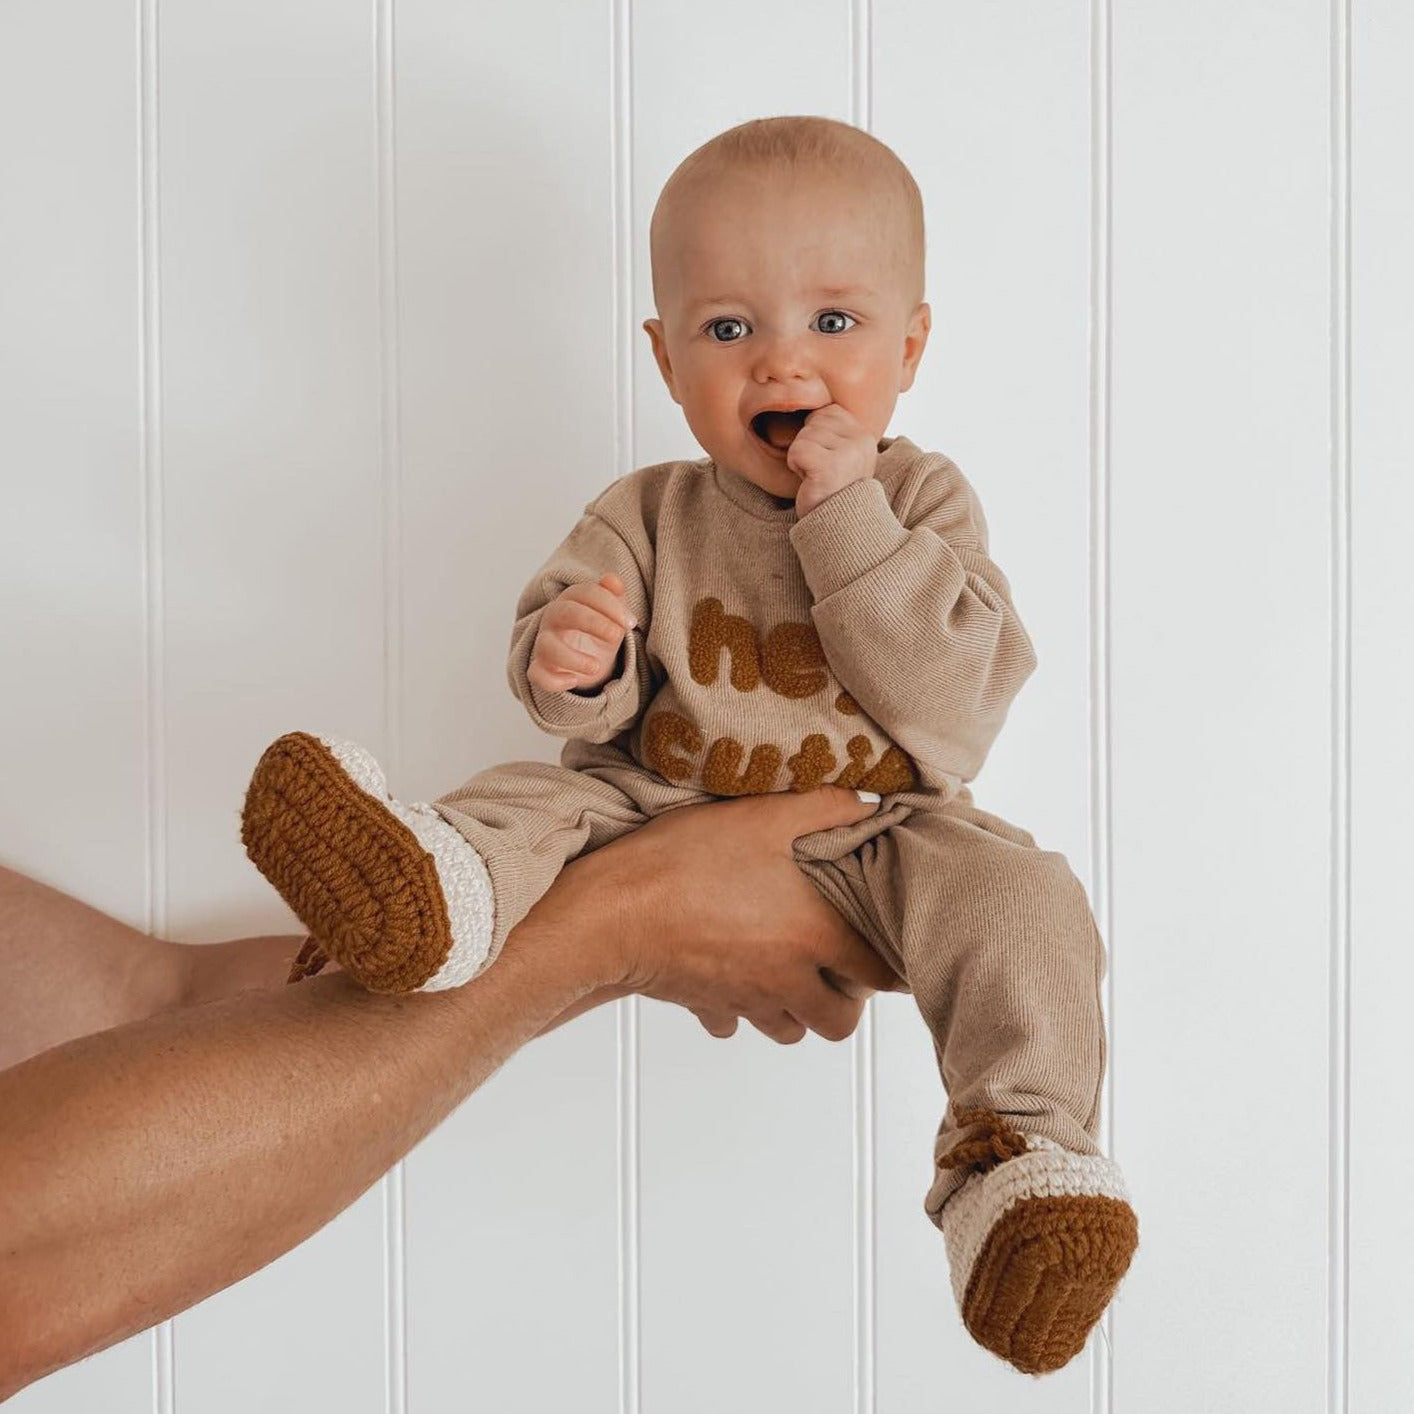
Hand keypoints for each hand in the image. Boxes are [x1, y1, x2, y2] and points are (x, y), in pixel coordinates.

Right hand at [527, 572, 636, 693]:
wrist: (590, 661)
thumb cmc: (599, 631)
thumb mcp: (611, 615)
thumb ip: (613, 596)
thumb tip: (613, 580)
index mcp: (571, 600)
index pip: (586, 593)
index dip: (609, 605)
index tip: (631, 623)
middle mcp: (553, 619)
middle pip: (566, 612)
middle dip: (594, 622)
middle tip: (616, 636)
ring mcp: (544, 644)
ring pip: (547, 646)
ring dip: (573, 657)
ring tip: (597, 667)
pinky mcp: (540, 668)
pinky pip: (537, 674)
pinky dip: (554, 680)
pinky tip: (573, 681)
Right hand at [529, 785, 903, 1044]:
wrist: (611, 911)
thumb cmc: (684, 864)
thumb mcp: (761, 817)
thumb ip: (824, 807)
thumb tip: (869, 802)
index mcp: (813, 937)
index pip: (879, 977)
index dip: (888, 965)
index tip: (883, 949)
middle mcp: (786, 979)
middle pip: (838, 1022)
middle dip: (844, 999)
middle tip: (836, 964)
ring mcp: (745, 999)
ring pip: (789, 1030)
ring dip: (796, 1008)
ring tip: (789, 970)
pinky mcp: (706, 1005)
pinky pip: (730, 1023)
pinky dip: (737, 1009)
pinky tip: (730, 975)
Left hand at [786, 403, 878, 517]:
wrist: (836, 526)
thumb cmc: (831, 490)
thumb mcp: (841, 454)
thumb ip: (835, 429)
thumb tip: (813, 402)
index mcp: (865, 435)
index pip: (827, 411)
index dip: (817, 435)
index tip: (827, 461)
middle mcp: (861, 441)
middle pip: (813, 422)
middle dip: (807, 446)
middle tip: (819, 471)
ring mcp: (847, 454)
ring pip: (803, 436)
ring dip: (801, 458)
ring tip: (816, 477)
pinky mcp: (829, 467)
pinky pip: (797, 450)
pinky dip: (795, 466)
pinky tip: (810, 481)